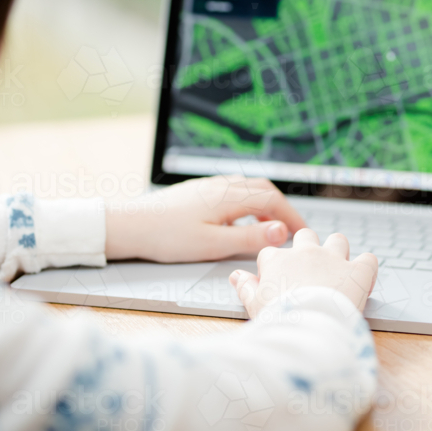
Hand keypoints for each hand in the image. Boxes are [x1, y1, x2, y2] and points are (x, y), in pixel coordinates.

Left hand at [105, 175, 306, 262]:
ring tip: (272, 227)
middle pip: (264, 190)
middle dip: (282, 208)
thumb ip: (249, 239)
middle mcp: (221, 185)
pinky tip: (242, 221)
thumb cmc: (166, 236)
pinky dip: (249, 204)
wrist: (129, 226)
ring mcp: (209, 186)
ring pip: (248, 188)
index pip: (272, 201)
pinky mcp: (198, 192)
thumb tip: (281, 232)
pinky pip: (234, 192)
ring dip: (266, 205)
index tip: (302, 233)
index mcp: (228, 196)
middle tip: (293, 230)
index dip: (291, 217)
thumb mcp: (213, 245)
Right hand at [229, 229, 378, 317]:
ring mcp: (333, 258)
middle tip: (310, 271)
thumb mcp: (254, 305)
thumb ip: (246, 287)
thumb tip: (236, 276)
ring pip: (338, 240)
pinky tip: (364, 280)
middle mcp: (305, 252)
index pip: (272, 254)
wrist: (309, 328)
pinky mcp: (358, 271)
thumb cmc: (280, 318)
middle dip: (308, 249)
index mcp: (278, 260)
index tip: (280, 284)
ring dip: (338, 252)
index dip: (275, 268)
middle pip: (306, 236)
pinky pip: (368, 259)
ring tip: (339, 271)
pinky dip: (367, 268)